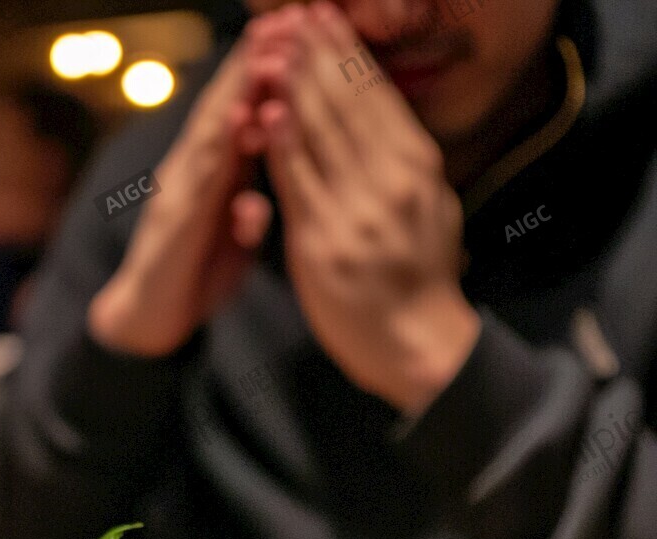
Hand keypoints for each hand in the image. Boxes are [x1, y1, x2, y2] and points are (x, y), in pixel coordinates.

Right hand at [88, 44, 274, 357]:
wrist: (146, 319)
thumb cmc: (192, 277)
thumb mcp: (229, 243)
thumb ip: (244, 217)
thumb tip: (258, 202)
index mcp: (215, 176)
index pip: (245, 114)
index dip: (271, 76)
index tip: (304, 35)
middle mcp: (193, 173)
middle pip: (227, 107)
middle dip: (256, 61)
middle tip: (288, 16)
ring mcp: (180, 193)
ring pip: (213, 131)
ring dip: (239, 88)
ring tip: (266, 46)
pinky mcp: (174, 221)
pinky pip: (201, 179)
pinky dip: (220, 148)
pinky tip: (237, 119)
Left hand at [248, 3, 479, 414]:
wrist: (417, 345)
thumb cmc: (421, 280)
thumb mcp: (431, 210)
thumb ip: (406, 167)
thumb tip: (389, 125)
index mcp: (416, 168)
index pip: (377, 97)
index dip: (348, 53)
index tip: (327, 18)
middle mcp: (390, 182)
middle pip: (347, 104)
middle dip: (317, 53)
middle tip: (296, 11)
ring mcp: (355, 212)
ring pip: (320, 134)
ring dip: (294, 84)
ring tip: (276, 44)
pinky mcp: (322, 244)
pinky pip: (297, 184)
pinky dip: (281, 144)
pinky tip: (266, 111)